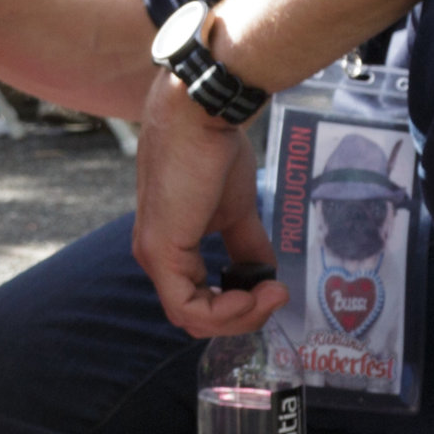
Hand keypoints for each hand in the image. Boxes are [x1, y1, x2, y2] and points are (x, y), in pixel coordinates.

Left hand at [131, 74, 284, 335]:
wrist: (202, 115)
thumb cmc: (214, 151)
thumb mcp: (238, 210)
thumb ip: (246, 245)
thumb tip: (266, 274)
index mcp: (170, 248)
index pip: (198, 302)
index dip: (239, 308)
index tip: (275, 289)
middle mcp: (154, 258)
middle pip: (195, 317)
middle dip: (244, 316)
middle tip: (278, 294)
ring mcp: (154, 257)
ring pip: (192, 318)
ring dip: (240, 315)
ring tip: (273, 292)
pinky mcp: (161, 252)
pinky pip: (189, 307)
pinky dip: (227, 310)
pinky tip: (254, 293)